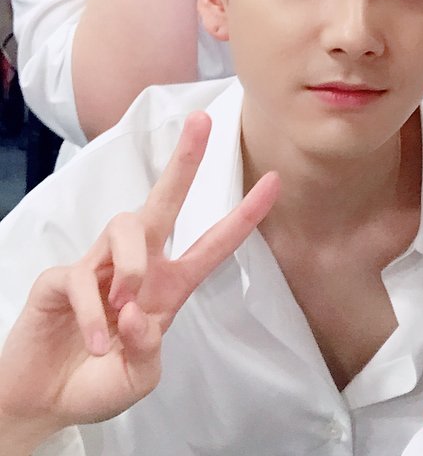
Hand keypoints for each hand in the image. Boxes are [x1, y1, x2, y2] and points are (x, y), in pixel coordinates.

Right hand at [0, 113, 277, 438]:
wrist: (46, 403)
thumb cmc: (99, 381)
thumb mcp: (139, 377)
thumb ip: (147, 349)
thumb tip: (137, 312)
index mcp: (170, 285)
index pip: (215, 243)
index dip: (246, 213)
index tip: (275, 180)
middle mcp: (138, 265)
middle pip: (165, 199)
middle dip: (185, 160)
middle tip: (203, 121)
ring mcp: (99, 267)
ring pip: (126, 226)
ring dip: (131, 264)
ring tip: (125, 304)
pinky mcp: (61, 279)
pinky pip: (81, 276)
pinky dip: (92, 312)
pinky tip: (95, 340)